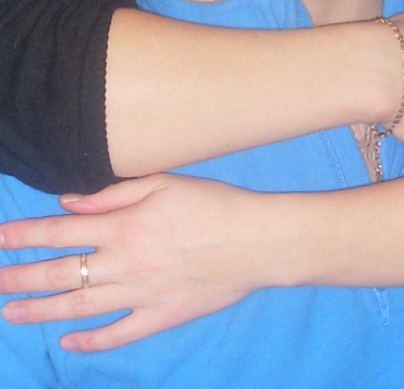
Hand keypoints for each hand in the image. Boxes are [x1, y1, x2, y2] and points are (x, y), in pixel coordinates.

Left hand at [0, 174, 273, 350]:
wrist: (255, 241)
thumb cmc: (212, 204)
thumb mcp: (163, 183)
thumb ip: (113, 194)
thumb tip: (69, 202)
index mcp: (123, 227)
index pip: (60, 232)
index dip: (24, 236)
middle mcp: (123, 264)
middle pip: (59, 274)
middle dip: (19, 278)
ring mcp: (139, 296)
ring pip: (78, 308)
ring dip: (41, 312)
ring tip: (11, 313)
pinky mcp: (159, 318)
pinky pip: (117, 335)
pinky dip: (90, 341)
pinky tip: (69, 343)